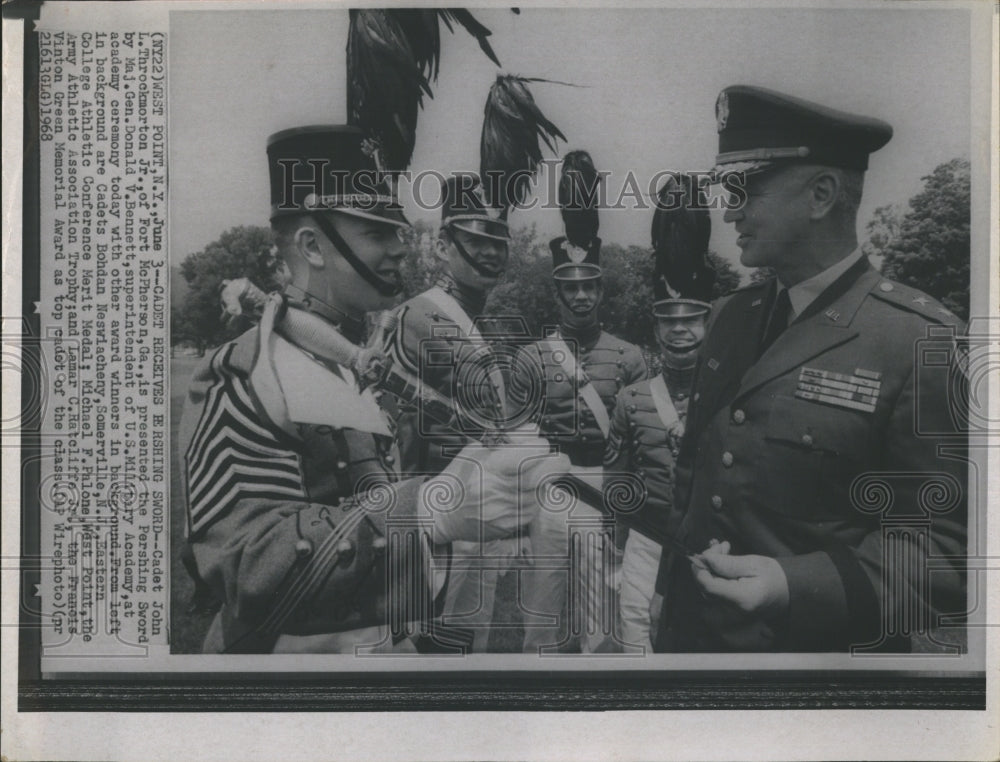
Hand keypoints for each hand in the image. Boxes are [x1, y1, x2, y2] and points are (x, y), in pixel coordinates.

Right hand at [422, 438, 569, 543]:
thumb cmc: (459, 478)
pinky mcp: (511, 525)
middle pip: (546, 473)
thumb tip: (533, 430)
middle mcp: (501, 491)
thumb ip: (508, 439)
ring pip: (543, 491)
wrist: (444, 512)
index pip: (533, 453)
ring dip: (544, 480)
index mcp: (490, 467)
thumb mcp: (477, 450)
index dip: (540, 445)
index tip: (538, 444)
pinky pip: (535, 508)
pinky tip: (521, 492)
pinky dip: (535, 497)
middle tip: (553, 458)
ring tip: (529, 475)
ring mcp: (508, 511)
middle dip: (556, 462)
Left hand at [690, 541, 788, 618]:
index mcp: (742, 597)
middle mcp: (734, 608)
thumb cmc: (774, 576)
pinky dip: (715, 572)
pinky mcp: (730, 606)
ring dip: (711, 565)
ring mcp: (731, 609)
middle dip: (707, 563)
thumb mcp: (753, 563)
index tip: (705, 552)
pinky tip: (724, 558)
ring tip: (723, 547)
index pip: (709, 586)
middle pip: (706, 586)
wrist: (789, 591)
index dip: (700, 569)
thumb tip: (705, 558)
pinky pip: (716, 588)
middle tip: (719, 545)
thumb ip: (728, 563)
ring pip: (709, 586)